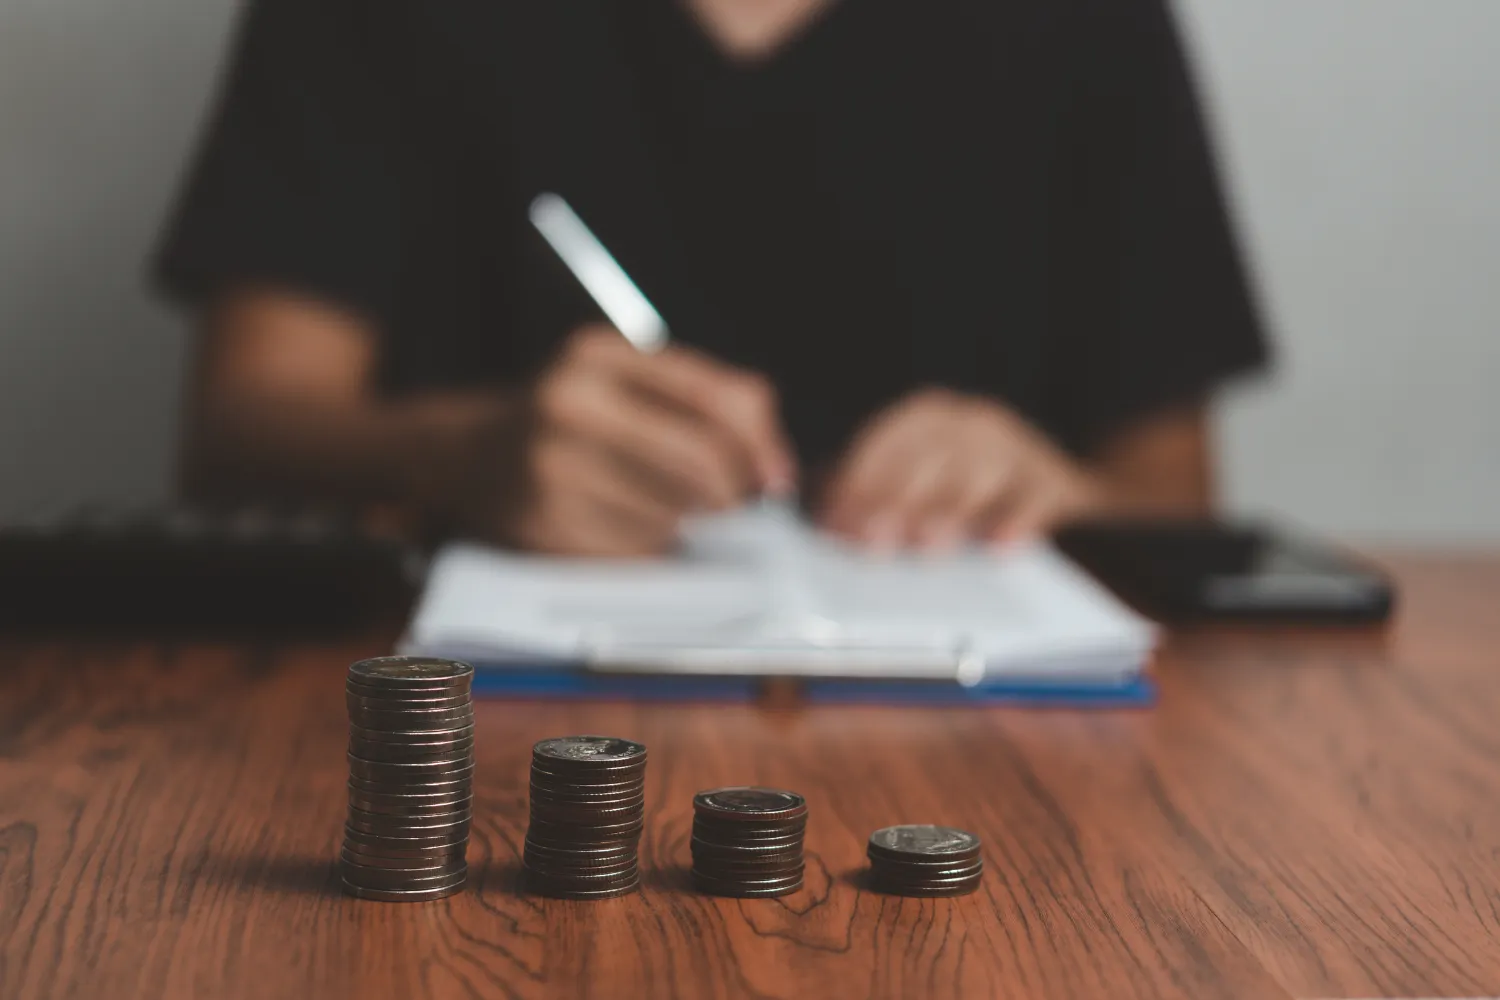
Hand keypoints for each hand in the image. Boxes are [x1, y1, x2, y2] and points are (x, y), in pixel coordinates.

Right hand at [498, 325, 794, 556]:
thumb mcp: (626, 383)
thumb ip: (706, 402)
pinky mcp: (542, 524)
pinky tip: (632, 532)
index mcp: (600, 355)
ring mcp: (550, 466)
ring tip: (665, 512)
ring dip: (687, 527)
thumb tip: (773, 468)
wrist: (466, 455)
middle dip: (731, 495)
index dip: (761, 445)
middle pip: (701, 465)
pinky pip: (635, 552)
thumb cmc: (571, 421)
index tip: (778, 478)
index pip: (715, 399)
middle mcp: (570, 403)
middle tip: (734, 509)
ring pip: (673, 516)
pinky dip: (651, 551)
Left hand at [819, 388, 1102, 549]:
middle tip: (874, 541)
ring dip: (951, 510)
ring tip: (928, 545)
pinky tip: (998, 547)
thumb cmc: (966, 484)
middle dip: (897, 500)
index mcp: (927, 417)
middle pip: (928, 458)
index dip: (859, 483)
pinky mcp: (1051, 477)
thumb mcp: (919, 477)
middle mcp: (970, 422)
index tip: (840, 523)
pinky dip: (1017, 520)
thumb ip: (871, 491)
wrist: (1056, 481)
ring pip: (978, 474)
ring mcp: (1014, 446)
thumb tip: (825, 521)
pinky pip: (1034, 496)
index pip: (885, 443)